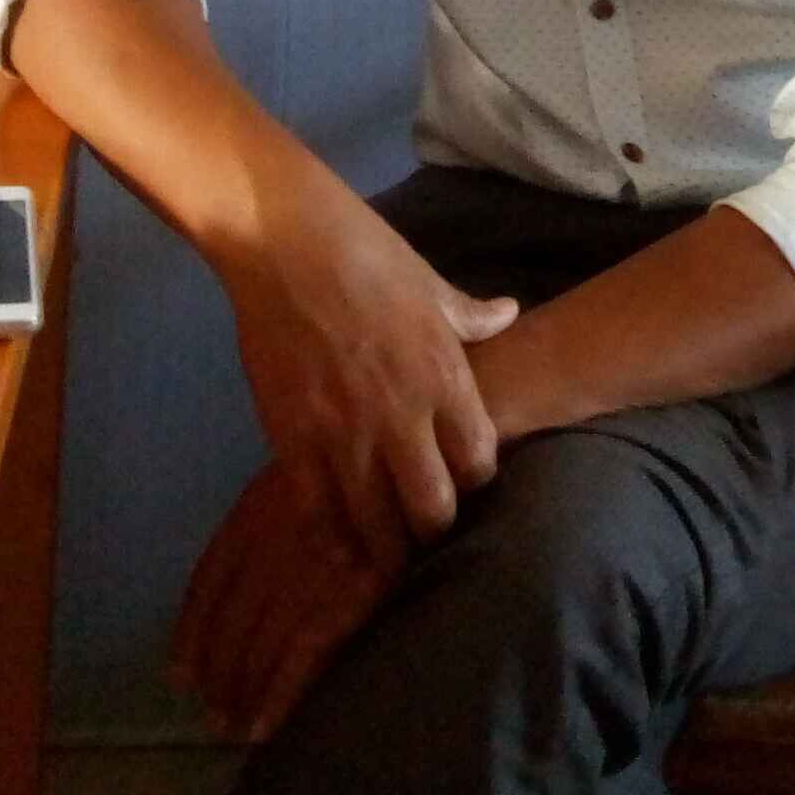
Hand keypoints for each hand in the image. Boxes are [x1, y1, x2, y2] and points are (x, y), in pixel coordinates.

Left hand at [173, 459, 412, 740]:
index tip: (181, 676)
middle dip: (218, 673)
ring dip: (242, 694)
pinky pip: (302, 658)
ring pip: (261, 645)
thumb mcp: (310, 479)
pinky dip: (278, 697)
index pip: (210, 583)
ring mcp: (314, 569)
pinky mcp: (354, 595)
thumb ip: (272, 523)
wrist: (431, 467)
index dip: (192, 635)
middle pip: (232, 621)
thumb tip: (237, 588)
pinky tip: (262, 729)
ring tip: (233, 728)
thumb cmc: (374, 473)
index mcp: (260, 511)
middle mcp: (277, 541)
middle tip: (212, 714)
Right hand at [221, 164, 520, 543]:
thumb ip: (471, 316)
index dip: (477, 481)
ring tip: (385, 552)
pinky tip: (337, 546)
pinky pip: (317, 512)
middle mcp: (401, 417)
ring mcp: (343, 434)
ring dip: (384, 545)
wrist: (284, 242)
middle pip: (432, 509)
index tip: (465, 480)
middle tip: (425, 524)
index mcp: (443, 377)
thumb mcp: (430, 282)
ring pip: (375, 523)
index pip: (480, 462)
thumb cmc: (365, 252)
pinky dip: (329, 536)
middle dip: (434, 525)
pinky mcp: (292, 440)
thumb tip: (510, 313)